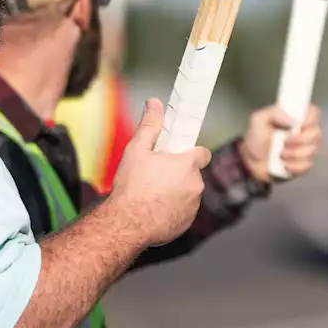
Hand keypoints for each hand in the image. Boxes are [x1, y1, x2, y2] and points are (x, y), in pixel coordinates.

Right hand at [108, 99, 211, 246]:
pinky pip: (183, 212)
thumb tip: (154, 103)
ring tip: (153, 194)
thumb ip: (150, 125)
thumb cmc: (131, 187)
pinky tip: (154, 211)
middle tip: (156, 176)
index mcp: (188, 165)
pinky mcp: (186, 223)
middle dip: (179, 174)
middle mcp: (196, 185)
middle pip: (192, 174)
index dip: (190, 153)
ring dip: (177, 192)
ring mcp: (193, 206)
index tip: (178, 155)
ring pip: (188, 193)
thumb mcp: (137, 150)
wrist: (125, 224)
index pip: (202, 153)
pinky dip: (173, 210)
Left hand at [239, 104, 321, 183]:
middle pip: (316, 133)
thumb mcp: (259, 120)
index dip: (310, 118)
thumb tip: (294, 120)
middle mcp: (305, 132)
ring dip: (294, 153)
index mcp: (297, 118)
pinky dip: (294, 166)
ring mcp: (306, 149)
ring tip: (280, 154)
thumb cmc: (257, 137)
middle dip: (300, 139)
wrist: (250, 162)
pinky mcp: (303, 165)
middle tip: (284, 142)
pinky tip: (284, 164)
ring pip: (312, 150)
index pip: (314, 112)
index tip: (298, 125)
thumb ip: (275, 113)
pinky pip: (307, 165)